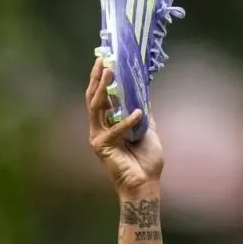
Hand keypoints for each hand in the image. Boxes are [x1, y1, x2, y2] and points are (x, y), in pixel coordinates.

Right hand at [86, 57, 164, 193]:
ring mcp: (98, 136)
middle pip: (94, 97)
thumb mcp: (148, 132)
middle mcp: (100, 128)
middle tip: (104, 59)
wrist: (145, 184)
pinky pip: (114, 129)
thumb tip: (146, 98)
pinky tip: (139, 113)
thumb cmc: (147, 162)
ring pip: (96, 107)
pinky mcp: (102, 146)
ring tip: (110, 72)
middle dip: (98, 78)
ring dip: (104, 88)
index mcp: (109, 124)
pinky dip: (127, 121)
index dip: (103, 79)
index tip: (107, 60)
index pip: (102, 97)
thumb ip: (144, 116)